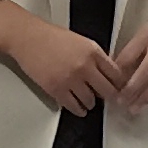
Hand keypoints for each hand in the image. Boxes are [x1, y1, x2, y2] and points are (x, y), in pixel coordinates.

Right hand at [0, 7, 118, 115]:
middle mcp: (84, 66)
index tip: (120, 89)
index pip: (116, 74)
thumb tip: (108, 73)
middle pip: (107, 91)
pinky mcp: (56, 89)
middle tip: (109, 100)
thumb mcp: (81, 41)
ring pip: (91, 101)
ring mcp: (70, 79)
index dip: (119, 84)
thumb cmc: (51, 37)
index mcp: (93, 51)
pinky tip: (79, 108)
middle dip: (109, 97)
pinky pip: (73, 107)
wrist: (28, 38)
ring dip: (91, 103)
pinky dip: (78, 110)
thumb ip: (96, 57)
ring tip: (89, 102)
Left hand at [109, 0, 147, 112]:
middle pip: (143, 73)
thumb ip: (135, 47)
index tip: (110, 84)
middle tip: (120, 101)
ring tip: (134, 107)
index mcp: (147, 34)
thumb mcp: (146, 28)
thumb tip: (119, 68)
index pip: (128, 57)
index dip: (117, 73)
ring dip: (144, 97)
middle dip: (130, 90)